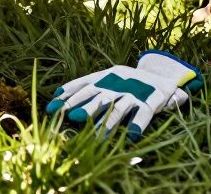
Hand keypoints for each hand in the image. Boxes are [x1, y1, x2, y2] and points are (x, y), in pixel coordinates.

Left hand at [46, 50, 202, 139]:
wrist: (159, 74)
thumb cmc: (125, 81)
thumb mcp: (105, 78)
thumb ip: (84, 85)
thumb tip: (56, 92)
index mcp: (105, 77)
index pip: (83, 86)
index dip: (68, 96)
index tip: (51, 107)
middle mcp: (117, 84)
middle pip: (98, 96)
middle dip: (85, 106)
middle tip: (72, 117)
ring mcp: (134, 93)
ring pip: (119, 109)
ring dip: (108, 122)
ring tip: (97, 136)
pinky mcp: (151, 102)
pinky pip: (144, 114)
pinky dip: (138, 124)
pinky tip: (131, 136)